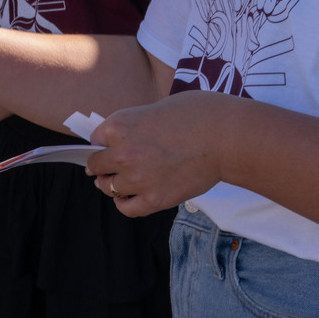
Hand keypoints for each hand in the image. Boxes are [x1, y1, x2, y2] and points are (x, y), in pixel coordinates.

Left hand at [85, 93, 232, 218]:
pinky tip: (127, 199)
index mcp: (119, 126)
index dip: (101, 144)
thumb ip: (135, 127)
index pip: (95, 139)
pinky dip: (124, 204)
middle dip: (101, 166)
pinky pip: (127, 208)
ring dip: (112, 185)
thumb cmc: (196, 115)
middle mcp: (121, 153)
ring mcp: (137, 179)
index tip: (103, 149)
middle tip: (104, 169)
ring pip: (109, 188)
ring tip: (117, 183)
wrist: (223, 137)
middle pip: (97, 166)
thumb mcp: (154, 110)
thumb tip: (125, 140)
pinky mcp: (154, 199)